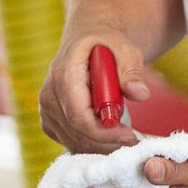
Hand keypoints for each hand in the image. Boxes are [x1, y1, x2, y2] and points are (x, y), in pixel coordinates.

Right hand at [39, 27, 150, 153]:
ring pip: (74, 142)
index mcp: (64, 74)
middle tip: (135, 141)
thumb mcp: (125, 49)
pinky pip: (70, 142)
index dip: (103, 132)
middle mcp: (49, 94)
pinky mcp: (50, 121)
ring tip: (126, 136)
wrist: (87, 42)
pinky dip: (92, 145)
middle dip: (107, 142)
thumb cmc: (106, 44)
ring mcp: (47, 110)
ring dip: (102, 145)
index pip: (78, 115)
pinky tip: (111, 135)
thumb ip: (132, 71)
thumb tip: (141, 94)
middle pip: (76, 133)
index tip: (128, 135)